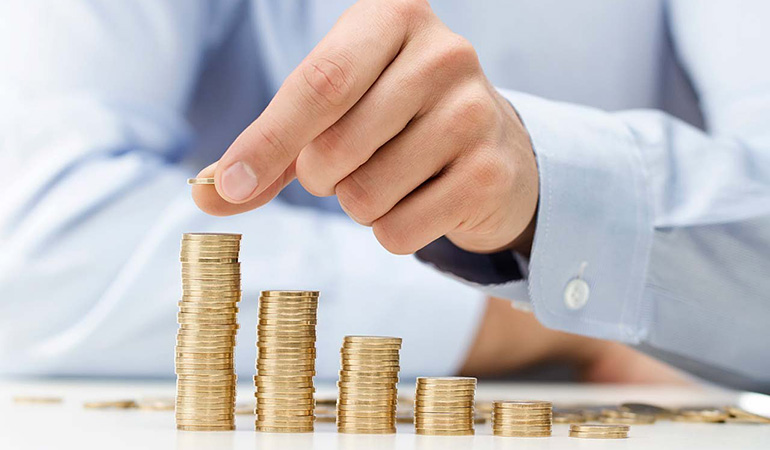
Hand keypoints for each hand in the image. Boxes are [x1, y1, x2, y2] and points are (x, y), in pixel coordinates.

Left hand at [193, 0, 537, 254]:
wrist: (490, 146)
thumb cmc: (396, 119)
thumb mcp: (336, 110)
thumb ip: (273, 146)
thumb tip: (210, 193)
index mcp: (393, 17)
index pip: (319, 82)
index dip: (269, 139)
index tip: (233, 185)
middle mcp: (443, 53)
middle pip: (334, 148)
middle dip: (320, 176)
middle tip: (348, 163)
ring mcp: (474, 112)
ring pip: (365, 196)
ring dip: (359, 204)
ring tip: (391, 176)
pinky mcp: (490, 172)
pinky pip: (400, 230)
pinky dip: (392, 230)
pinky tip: (420, 199)